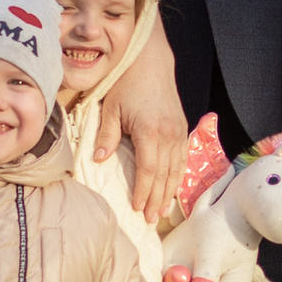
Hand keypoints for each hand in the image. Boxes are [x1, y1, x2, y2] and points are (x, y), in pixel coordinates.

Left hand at [95, 29, 186, 224]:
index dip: (144, 192)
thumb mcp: (110, 108)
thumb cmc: (126, 83)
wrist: (150, 61)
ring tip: (162, 211)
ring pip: (177, 169)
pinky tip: (173, 188)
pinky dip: (179, 176)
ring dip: (170, 191)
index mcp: (149, 131)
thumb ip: (106, 135)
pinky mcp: (182, 128)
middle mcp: (169, 134)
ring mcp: (179, 131)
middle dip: (157, 199)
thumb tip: (99, 160)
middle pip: (165, 175)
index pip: (148, 170)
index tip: (137, 208)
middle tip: (150, 219)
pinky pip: (183, 158)